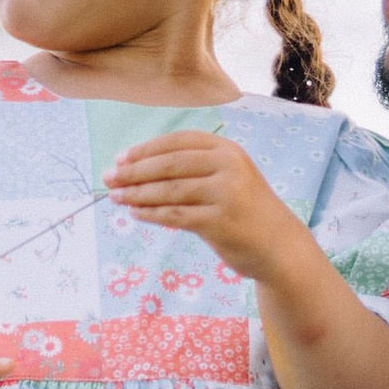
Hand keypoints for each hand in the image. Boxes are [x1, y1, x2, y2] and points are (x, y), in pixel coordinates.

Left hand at [105, 133, 307, 286]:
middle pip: (170, 164)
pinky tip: (136, 214)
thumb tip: (141, 169)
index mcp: (227, 150)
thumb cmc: (246, 212)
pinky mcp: (219, 222)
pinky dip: (152, 214)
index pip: (178, 142)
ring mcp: (225, 194)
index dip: (147, 149)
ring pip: (170, 190)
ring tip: (116, 197)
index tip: (121, 158)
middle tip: (109, 178)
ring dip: (138, 193)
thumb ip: (195, 169)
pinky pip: (176, 216)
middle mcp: (228, 166)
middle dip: (135, 171)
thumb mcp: (228, 178)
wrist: (278, 246)